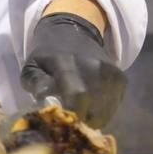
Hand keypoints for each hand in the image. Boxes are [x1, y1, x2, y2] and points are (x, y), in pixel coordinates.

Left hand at [20, 12, 126, 128]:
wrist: (74, 30)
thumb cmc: (48, 54)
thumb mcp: (32, 65)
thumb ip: (35, 84)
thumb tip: (45, 104)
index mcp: (66, 62)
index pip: (75, 96)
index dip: (72, 115)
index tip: (64, 123)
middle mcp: (92, 66)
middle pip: (93, 108)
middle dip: (82, 121)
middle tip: (73, 122)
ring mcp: (108, 71)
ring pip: (105, 111)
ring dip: (93, 119)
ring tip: (81, 114)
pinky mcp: (120, 77)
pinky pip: (114, 105)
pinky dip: (104, 112)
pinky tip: (92, 105)